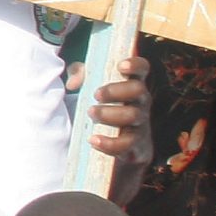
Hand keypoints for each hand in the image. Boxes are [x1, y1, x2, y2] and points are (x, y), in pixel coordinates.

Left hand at [80, 55, 153, 196]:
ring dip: (109, 114)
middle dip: (116, 91)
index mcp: (131, 86)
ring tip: (90, 113)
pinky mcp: (136, 147)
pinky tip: (93, 140)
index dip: (135, 64)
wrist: (115, 150)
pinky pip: (126, 145)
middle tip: (96, 95)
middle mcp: (140, 103)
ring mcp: (141, 125)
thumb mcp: (90, 90)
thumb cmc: (103, 111)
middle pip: (138, 90)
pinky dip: (109, 143)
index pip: (142, 69)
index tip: (121, 66)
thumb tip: (73, 83)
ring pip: (133, 115)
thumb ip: (81, 77)